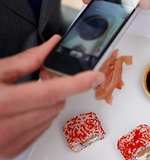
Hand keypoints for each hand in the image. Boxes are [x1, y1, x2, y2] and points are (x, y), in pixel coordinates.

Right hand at [0, 36, 104, 157]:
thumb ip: (25, 60)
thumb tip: (51, 46)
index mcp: (1, 104)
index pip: (50, 93)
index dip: (77, 83)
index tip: (94, 77)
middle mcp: (4, 128)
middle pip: (53, 104)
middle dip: (55, 87)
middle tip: (42, 75)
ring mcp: (6, 144)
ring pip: (48, 118)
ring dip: (47, 103)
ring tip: (26, 93)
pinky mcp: (8, 152)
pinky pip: (38, 132)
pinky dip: (38, 117)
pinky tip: (22, 108)